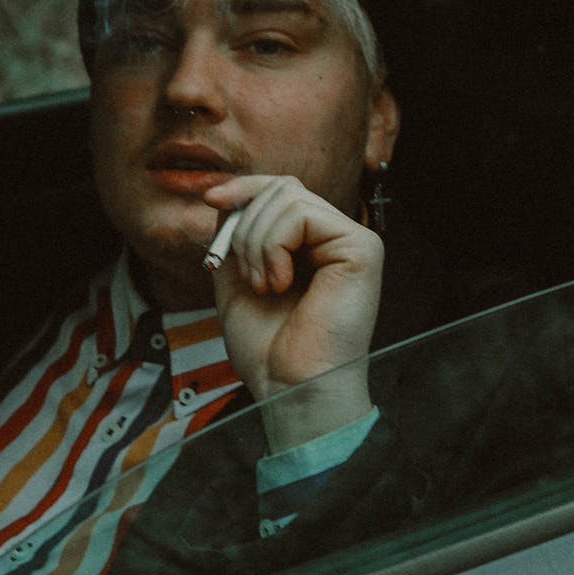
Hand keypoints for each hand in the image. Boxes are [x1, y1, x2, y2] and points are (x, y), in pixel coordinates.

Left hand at [204, 175, 382, 450]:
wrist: (288, 388)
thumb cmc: (267, 346)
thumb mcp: (237, 276)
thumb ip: (235, 233)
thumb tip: (226, 194)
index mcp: (312, 244)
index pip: (280, 189)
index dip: (244, 187)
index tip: (211, 200)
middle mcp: (336, 238)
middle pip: (282, 187)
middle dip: (245, 223)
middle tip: (247, 275)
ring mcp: (353, 240)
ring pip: (288, 196)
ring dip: (257, 241)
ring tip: (263, 285)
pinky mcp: (361, 248)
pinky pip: (302, 214)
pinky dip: (274, 245)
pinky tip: (278, 282)